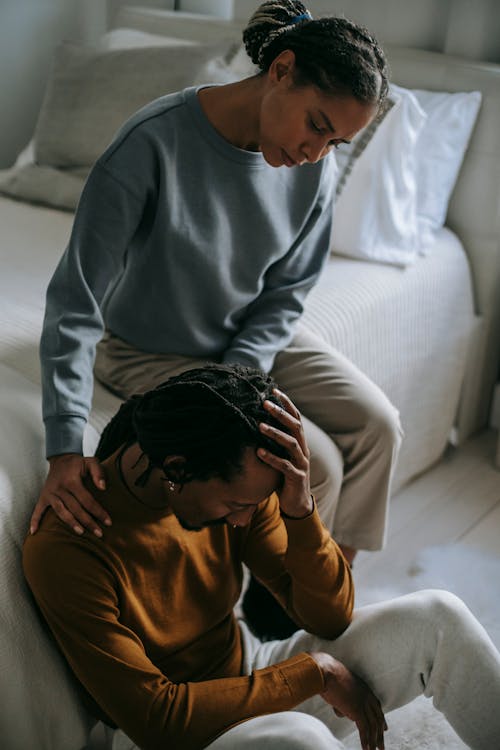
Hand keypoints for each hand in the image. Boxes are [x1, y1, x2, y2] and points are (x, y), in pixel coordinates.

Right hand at [30, 453, 110, 536]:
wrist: (60, 459)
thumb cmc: (78, 463)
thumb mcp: (91, 462)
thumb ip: (98, 473)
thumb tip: (103, 488)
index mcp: (72, 481)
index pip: (87, 500)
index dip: (98, 512)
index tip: (108, 522)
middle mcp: (59, 488)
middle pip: (75, 509)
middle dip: (88, 522)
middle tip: (99, 533)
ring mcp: (50, 494)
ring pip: (61, 512)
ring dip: (71, 523)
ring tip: (81, 533)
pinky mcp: (43, 497)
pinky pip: (38, 510)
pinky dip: (35, 521)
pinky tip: (35, 532)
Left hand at [257, 388, 311, 517]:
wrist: (297, 503)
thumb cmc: (285, 476)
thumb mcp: (281, 455)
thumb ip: (275, 441)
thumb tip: (257, 420)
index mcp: (300, 442)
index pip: (296, 418)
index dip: (287, 404)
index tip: (274, 390)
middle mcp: (303, 450)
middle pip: (295, 427)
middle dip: (280, 414)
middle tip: (264, 403)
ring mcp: (301, 464)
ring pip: (291, 444)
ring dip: (274, 434)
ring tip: (259, 426)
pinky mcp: (296, 478)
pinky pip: (284, 466)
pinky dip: (272, 458)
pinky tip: (259, 452)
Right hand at [310, 651, 386, 749]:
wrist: (325, 671)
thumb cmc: (328, 675)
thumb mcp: (340, 687)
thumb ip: (344, 700)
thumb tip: (342, 711)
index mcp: (364, 688)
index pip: (376, 706)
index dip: (380, 718)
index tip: (384, 728)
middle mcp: (366, 695)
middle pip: (377, 717)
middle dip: (380, 733)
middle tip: (382, 745)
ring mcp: (363, 703)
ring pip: (373, 726)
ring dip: (374, 741)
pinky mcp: (357, 710)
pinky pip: (364, 730)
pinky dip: (366, 741)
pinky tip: (366, 749)